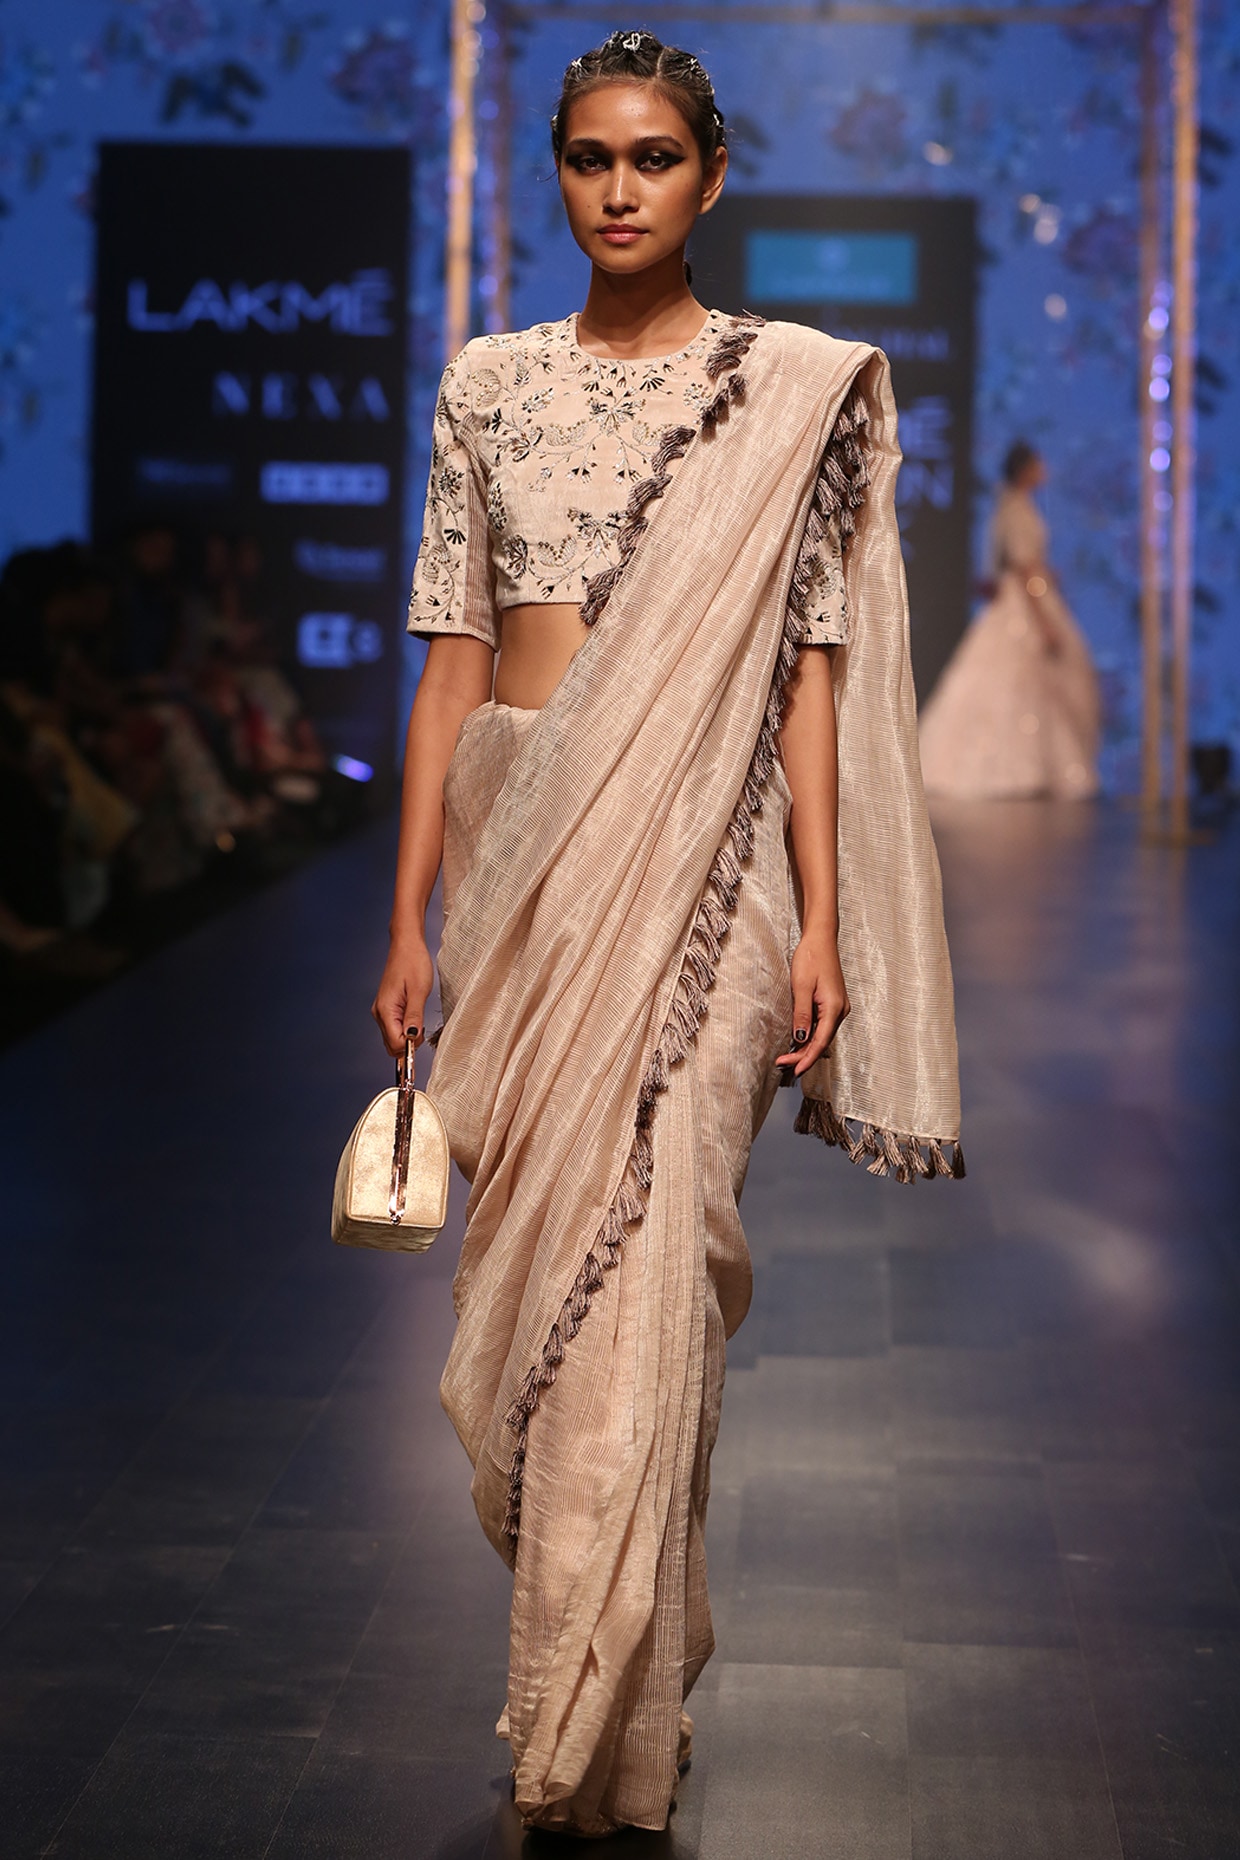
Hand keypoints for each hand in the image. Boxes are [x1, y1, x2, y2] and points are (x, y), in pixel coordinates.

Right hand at [371, 934, 434, 1058]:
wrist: (407, 946)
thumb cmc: (413, 962)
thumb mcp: (419, 991)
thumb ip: (414, 1017)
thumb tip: (412, 1037)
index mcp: (386, 1010)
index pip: (395, 1043)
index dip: (410, 1046)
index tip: (423, 1037)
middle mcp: (380, 1013)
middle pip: (391, 1045)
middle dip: (408, 1045)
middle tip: (423, 1029)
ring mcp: (382, 1011)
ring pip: (392, 1038)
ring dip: (407, 1037)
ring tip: (420, 1021)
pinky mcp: (387, 1007)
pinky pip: (394, 1028)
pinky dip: (405, 1030)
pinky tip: (415, 1019)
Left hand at [776, 929, 850, 1076]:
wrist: (821, 938)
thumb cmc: (811, 957)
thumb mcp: (802, 987)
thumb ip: (802, 1014)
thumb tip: (801, 1039)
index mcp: (834, 1008)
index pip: (820, 1042)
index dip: (807, 1059)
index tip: (794, 1070)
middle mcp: (840, 1010)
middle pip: (822, 1041)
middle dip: (803, 1055)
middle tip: (781, 1064)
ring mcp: (838, 1007)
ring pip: (822, 1035)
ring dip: (806, 1047)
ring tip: (786, 1057)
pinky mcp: (833, 1003)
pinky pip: (822, 1025)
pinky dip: (810, 1035)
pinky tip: (798, 1041)